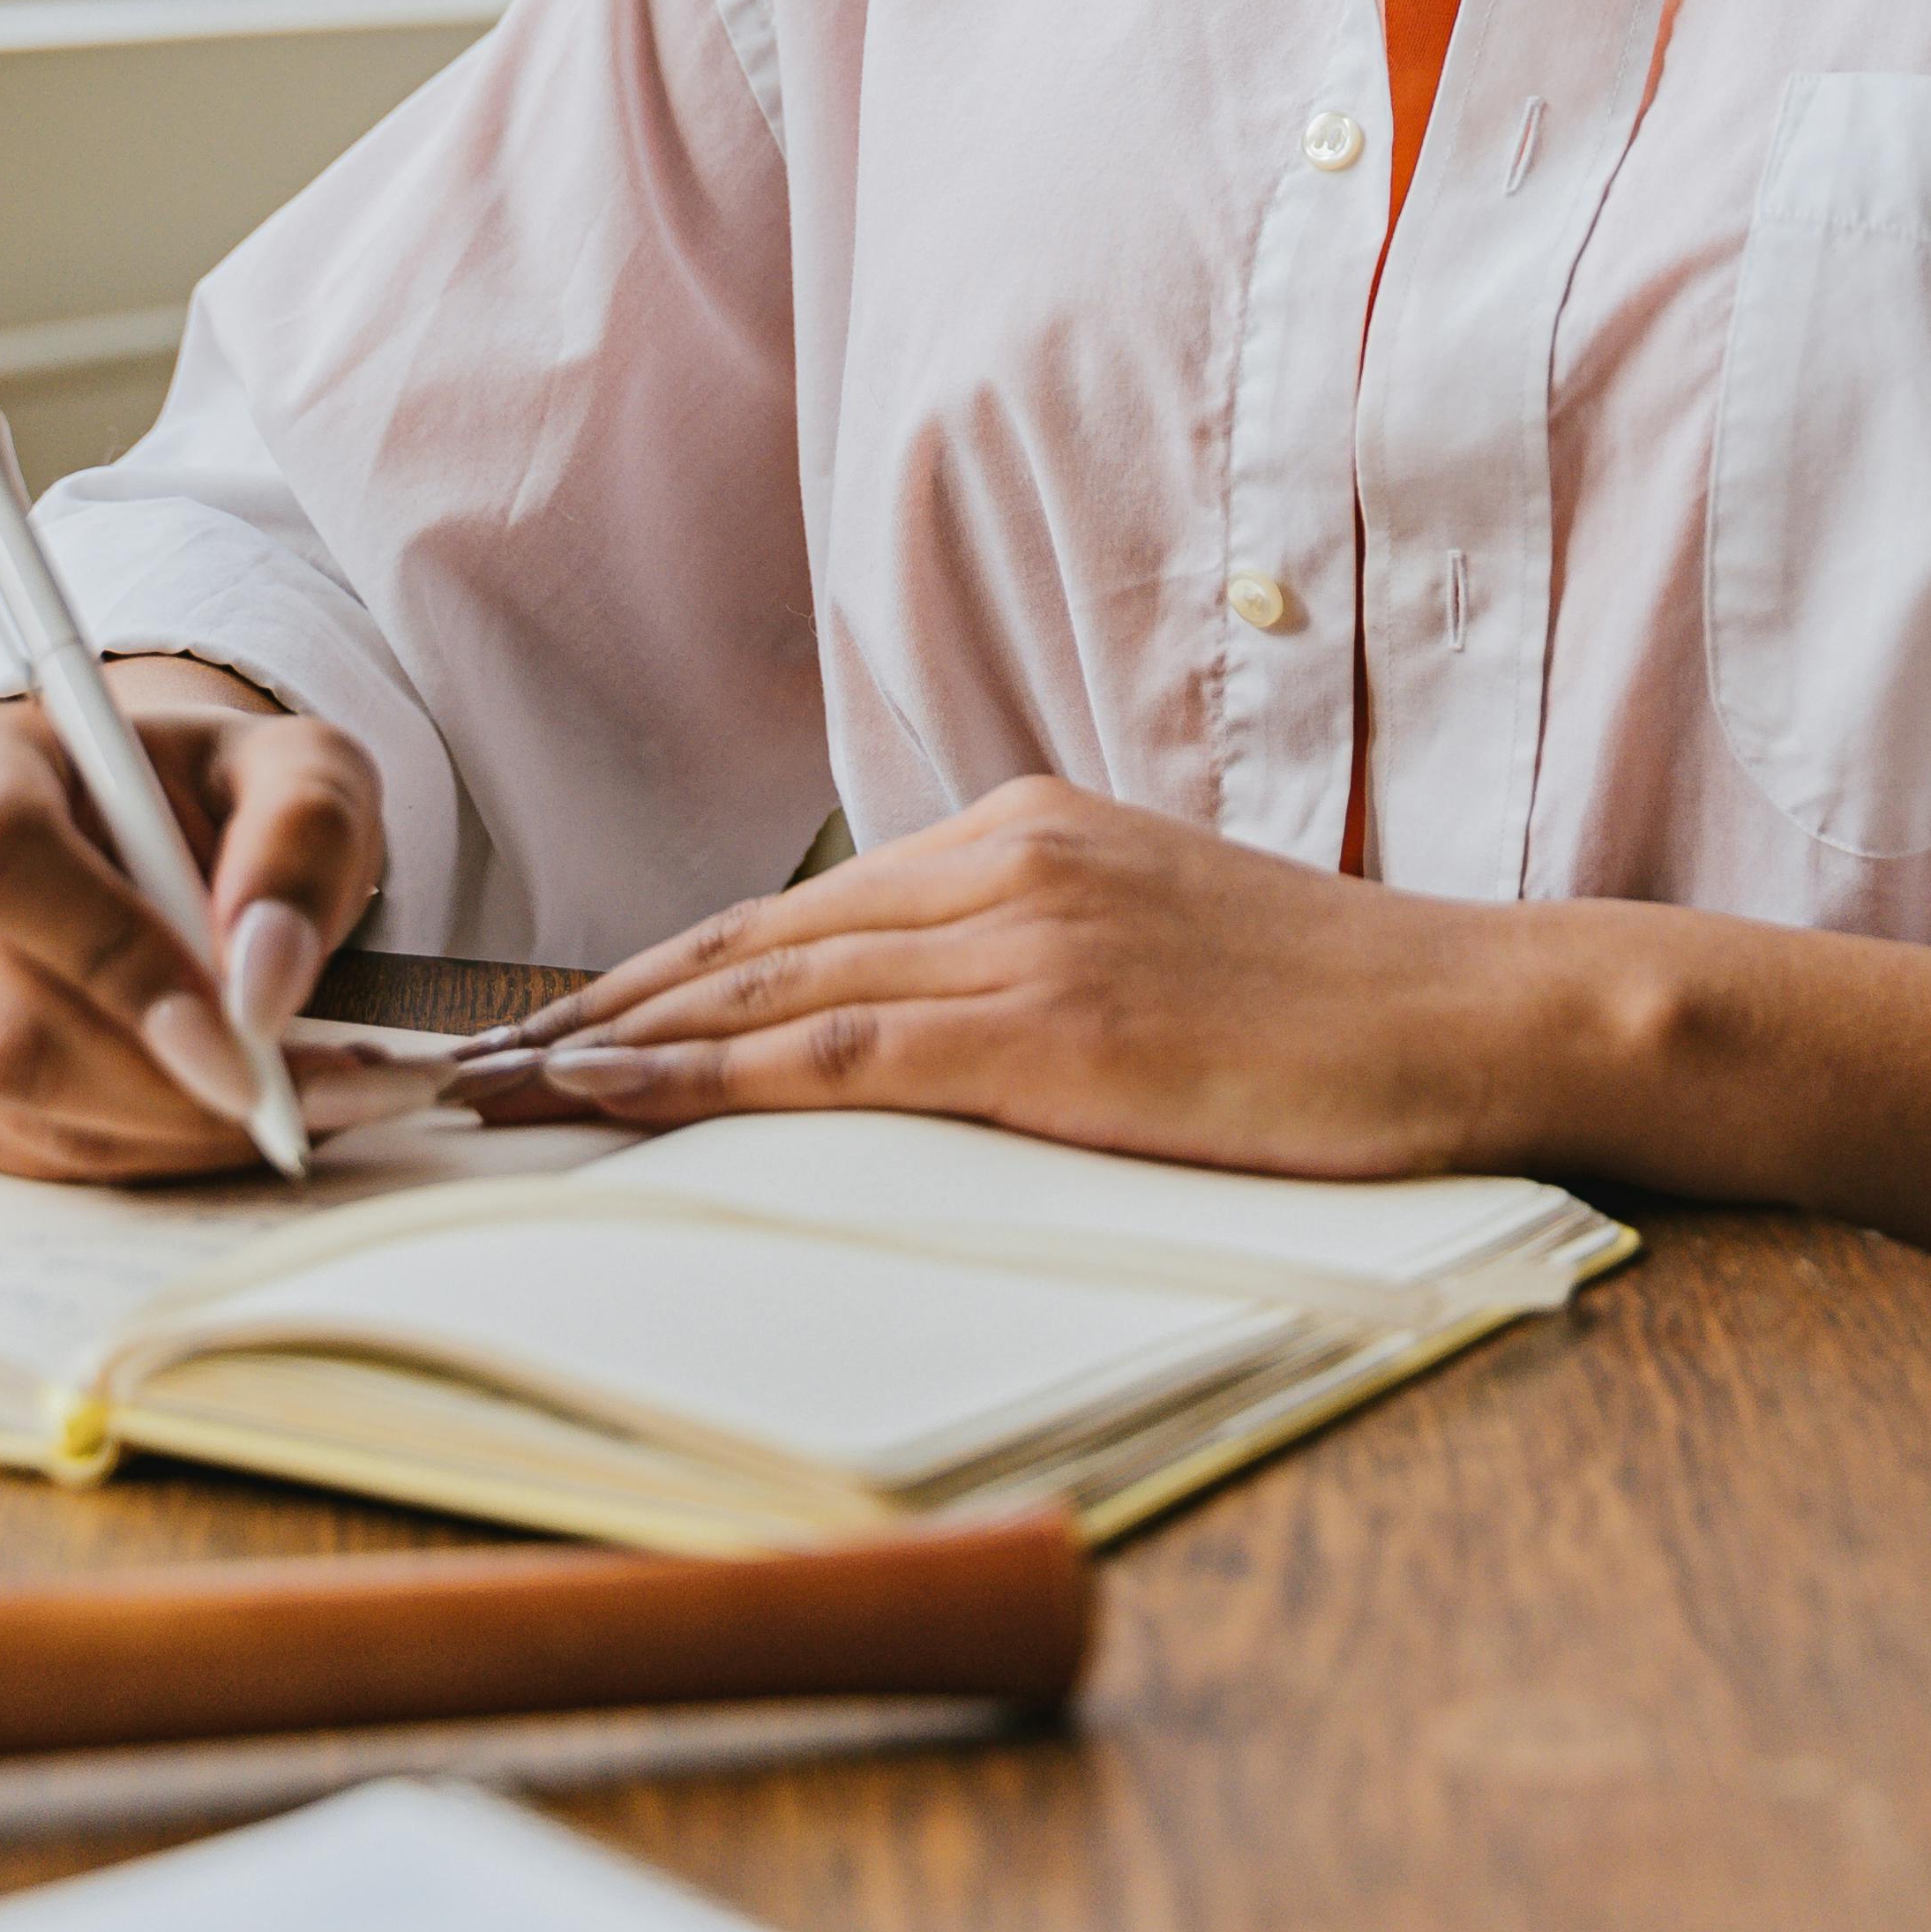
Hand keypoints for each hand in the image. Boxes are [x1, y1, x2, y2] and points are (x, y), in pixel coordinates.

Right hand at [0, 670, 395, 1184]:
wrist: (169, 836)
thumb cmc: (225, 792)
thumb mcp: (301, 766)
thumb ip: (301, 837)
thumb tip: (262, 985)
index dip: (112, 953)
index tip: (241, 1025)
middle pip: (4, 1022)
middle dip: (169, 1081)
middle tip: (311, 1091)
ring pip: (24, 1107)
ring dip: (180, 1126)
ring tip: (306, 1096)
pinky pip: (36, 1151)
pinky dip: (156, 1149)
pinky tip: (238, 1109)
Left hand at [457, 778, 1583, 1178]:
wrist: (1470, 1013)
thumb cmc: (1325, 1011)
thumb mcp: (1150, 949)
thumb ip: (1022, 966)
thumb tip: (906, 1032)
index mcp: (1023, 829)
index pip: (792, 912)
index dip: (652, 973)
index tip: (540, 1033)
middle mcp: (1005, 858)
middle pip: (748, 941)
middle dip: (592, 1008)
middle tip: (460, 1072)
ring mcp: (1028, 937)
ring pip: (767, 990)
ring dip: (612, 1048)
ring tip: (495, 1098)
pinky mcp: (1056, 1027)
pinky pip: (839, 1053)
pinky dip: (710, 1076)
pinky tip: (621, 1102)